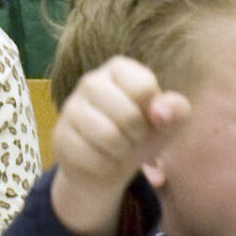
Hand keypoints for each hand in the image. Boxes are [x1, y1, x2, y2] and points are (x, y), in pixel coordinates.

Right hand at [50, 55, 185, 235]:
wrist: (109, 164)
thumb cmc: (142, 132)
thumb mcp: (168, 121)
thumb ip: (176, 109)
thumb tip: (160, 112)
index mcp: (119, 69)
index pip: (144, 87)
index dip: (152, 112)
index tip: (147, 117)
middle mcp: (90, 81)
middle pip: (127, 114)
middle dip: (137, 135)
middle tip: (132, 137)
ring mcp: (70, 108)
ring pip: (108, 137)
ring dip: (121, 152)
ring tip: (118, 148)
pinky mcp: (59, 136)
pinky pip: (90, 158)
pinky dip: (104, 166)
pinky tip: (101, 159)